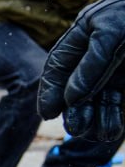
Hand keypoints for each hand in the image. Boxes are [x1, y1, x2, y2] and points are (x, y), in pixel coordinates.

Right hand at [39, 0, 124, 141]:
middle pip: (77, 88)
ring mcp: (116, 66)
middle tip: (77, 129)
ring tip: (102, 134)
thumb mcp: (112, 32)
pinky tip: (113, 128)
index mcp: (83, 35)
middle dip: (76, 110)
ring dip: (98, 118)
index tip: (48, 114)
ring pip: (100, 97)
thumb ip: (91, 64)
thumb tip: (71, 97)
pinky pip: (119, 100)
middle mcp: (96, 53)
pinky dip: (115, 115)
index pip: (58, 67)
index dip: (50, 91)